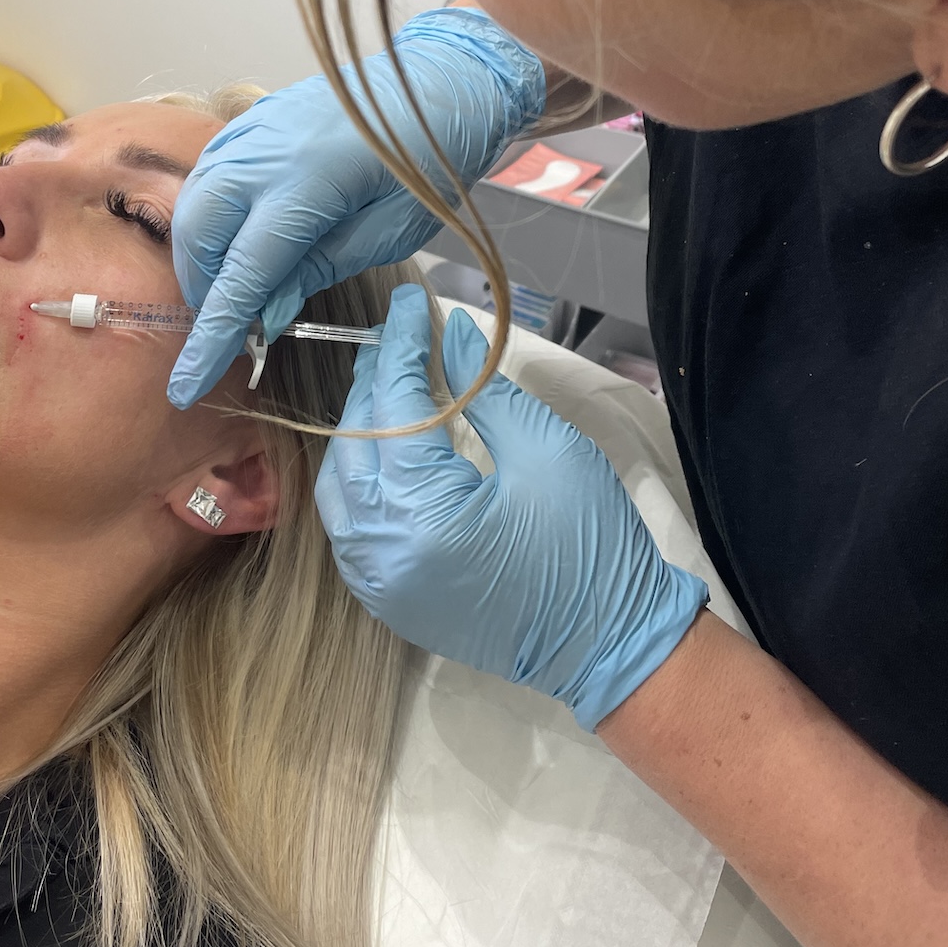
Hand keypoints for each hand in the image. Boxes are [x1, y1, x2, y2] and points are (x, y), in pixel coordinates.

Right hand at [167, 9, 544, 405]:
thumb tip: (264, 312)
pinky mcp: (255, 119)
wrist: (442, 80)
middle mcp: (263, 153)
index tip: (187, 385)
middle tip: (233, 323)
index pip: (241, 276)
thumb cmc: (430, 159)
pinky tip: (239, 236)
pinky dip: (211, 213)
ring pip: (194, 202)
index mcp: (303, 185)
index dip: (213, 335)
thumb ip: (318, 269)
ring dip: (203, 252)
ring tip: (238, 284)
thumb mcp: (389, 232)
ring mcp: (253, 129)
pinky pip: (210, 172)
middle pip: (198, 235)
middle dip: (205, 288)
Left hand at [315, 286, 707, 729]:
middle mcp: (380, 550)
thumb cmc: (589, 545)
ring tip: (391, 383)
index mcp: (421, 513)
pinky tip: (383, 445)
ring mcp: (375, 582)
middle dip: (375, 382)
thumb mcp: (547, 451)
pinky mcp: (384, 598)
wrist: (608, 645)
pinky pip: (347, 525)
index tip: (410, 301)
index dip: (401, 345)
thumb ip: (485, 390)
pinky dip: (357, 477)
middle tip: (400, 337)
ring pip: (339, 484)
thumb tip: (450, 334)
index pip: (394, 406)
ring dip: (359, 428)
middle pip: (355, 441)